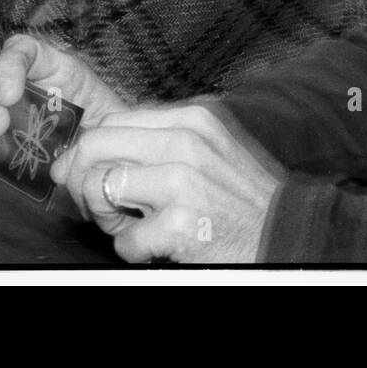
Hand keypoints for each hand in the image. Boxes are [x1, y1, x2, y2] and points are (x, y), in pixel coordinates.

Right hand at [0, 32, 126, 198]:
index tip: (11, 96)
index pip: (21, 49)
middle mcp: (22, 85)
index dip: (9, 66)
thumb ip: (95, 126)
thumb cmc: (113, 132)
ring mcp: (3, 113)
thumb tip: (65, 156)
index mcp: (53, 69)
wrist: (111, 161)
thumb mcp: (111, 118)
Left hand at [50, 104, 280, 262]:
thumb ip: (159, 139)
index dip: (88, 149)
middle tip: (93, 202)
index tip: (85, 172)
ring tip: (129, 225)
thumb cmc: (240, 193)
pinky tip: (156, 247)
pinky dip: (133, 250)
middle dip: (81, 179)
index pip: (111, 120)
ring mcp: (182, 183)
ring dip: (105, 216)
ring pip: (100, 189)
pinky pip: (124, 240)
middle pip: (95, 146)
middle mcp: (186, 142)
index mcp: (192, 117)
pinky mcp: (180, 225)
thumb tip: (88, 148)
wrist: (285, 231)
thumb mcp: (208, 146)